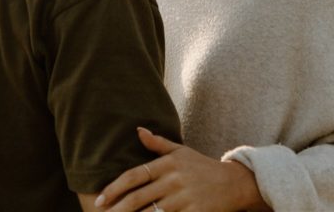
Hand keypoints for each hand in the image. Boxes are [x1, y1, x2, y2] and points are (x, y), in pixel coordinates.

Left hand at [95, 127, 267, 211]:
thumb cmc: (202, 166)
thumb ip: (157, 144)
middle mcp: (173, 180)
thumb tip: (138, 130)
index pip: (134, 175)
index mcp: (167, 164)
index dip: (115, 188)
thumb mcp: (181, 151)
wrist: (233, 183)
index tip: (100, 199)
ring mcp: (183, 199)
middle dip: (117, 209)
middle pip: (139, 198)